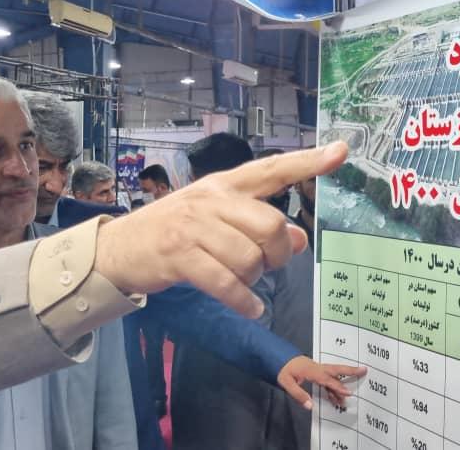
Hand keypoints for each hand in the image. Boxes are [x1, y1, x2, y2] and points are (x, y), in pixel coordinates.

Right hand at [94, 142, 347, 317]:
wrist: (118, 248)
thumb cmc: (172, 232)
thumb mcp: (215, 220)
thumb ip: (257, 225)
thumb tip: (299, 240)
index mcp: (223, 185)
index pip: (271, 169)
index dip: (307, 162)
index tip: (341, 152)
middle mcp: (211, 200)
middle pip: (270, 225)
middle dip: (277, 254)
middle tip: (266, 265)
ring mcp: (193, 227)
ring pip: (249, 258)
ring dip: (254, 280)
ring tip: (243, 284)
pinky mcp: (179, 256)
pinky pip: (226, 284)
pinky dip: (244, 301)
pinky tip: (249, 307)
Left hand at [277, 356, 366, 409]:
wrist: (275, 356)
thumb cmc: (280, 369)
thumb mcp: (285, 382)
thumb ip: (298, 394)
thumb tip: (310, 406)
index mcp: (310, 370)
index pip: (326, 379)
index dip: (337, 386)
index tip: (349, 392)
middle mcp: (316, 368)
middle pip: (335, 369)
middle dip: (350, 371)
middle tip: (364, 370)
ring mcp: (315, 369)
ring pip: (332, 376)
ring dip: (340, 385)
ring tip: (347, 398)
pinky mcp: (313, 371)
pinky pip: (326, 379)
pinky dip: (332, 387)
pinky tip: (335, 398)